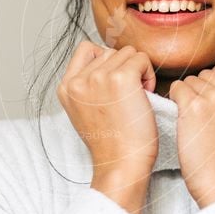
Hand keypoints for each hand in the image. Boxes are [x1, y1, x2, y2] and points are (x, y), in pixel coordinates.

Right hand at [56, 41, 157, 213]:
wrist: (121, 164)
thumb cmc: (112, 142)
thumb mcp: (85, 111)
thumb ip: (87, 86)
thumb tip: (105, 62)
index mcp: (66, 87)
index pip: (86, 50)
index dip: (106, 61)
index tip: (114, 85)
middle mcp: (78, 80)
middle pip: (110, 51)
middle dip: (123, 68)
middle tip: (128, 96)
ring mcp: (98, 78)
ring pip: (127, 52)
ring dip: (137, 70)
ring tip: (136, 96)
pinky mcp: (121, 78)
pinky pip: (141, 58)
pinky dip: (148, 74)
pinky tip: (145, 94)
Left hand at [168, 54, 214, 208]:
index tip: (212, 94)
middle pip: (206, 73)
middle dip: (200, 91)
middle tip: (204, 118)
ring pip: (190, 81)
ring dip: (187, 98)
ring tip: (197, 124)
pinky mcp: (194, 107)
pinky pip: (176, 89)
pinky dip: (174, 102)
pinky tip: (183, 120)